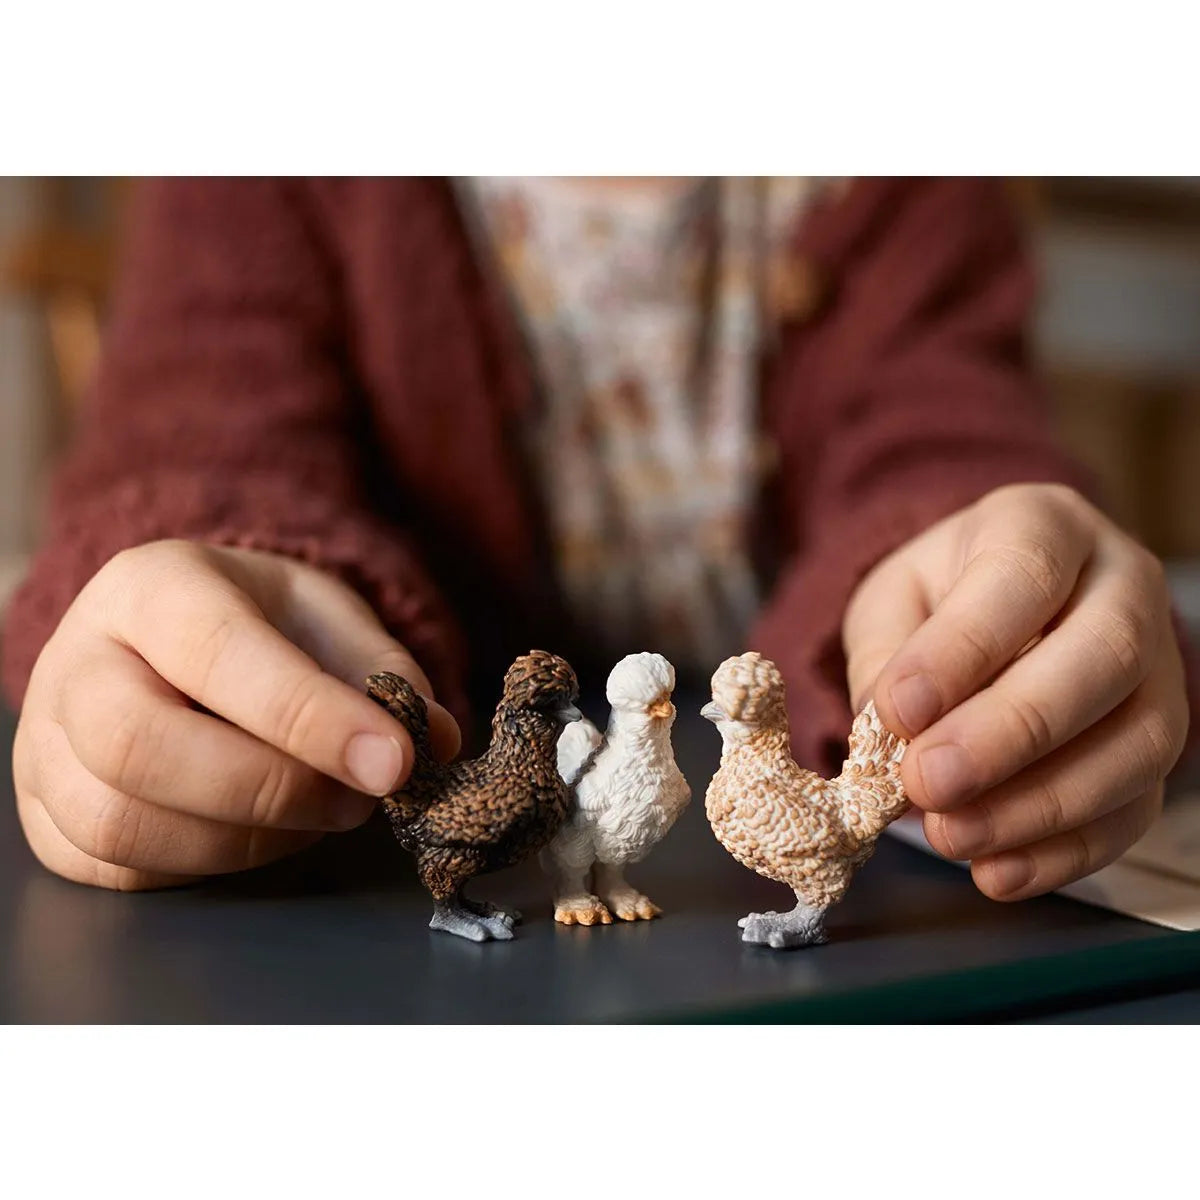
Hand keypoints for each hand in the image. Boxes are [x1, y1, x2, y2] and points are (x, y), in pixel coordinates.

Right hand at [12, 540, 459, 890]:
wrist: (176, 640)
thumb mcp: (329, 617)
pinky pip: (117, 870)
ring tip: (319, 811)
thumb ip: (385, 672)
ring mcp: (45, 745)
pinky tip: (261, 831)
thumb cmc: (262, 625)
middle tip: (359, 798)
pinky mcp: (47, 816)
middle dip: (271, 790)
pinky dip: (206, 866)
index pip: (217, 654)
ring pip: (122, 823)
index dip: (309, 718)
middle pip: (140, 746)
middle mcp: (77, 661)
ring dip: (246, 839)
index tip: (393, 762)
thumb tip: (434, 741)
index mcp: (152, 587)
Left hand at [843, 484, 1188, 900]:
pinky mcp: (1156, 746)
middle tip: (926, 782)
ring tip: (950, 835)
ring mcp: (1159, 671)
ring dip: (1039, 805)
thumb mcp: (892, 599)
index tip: (899, 709)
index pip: (1021, 576)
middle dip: (1011, 732)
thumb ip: (886, 657)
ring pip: (1138, 742)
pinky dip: (1066, 852)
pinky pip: (1136, 808)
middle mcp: (1123, 589)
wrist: (993, 606)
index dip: (962, 649)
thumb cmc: (939, 597)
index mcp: (1045, 526)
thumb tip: (886, 736)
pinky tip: (998, 871)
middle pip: (1102, 657)